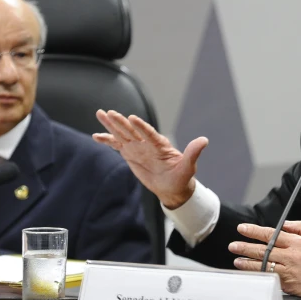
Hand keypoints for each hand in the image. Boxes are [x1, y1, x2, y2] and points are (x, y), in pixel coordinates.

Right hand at [93, 109, 208, 208]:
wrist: (173, 187)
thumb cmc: (182, 177)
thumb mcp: (188, 167)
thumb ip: (193, 153)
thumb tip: (204, 140)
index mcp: (160, 145)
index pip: (149, 133)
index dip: (141, 126)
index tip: (132, 118)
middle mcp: (147, 143)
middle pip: (132, 130)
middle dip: (120, 122)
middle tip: (110, 112)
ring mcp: (137, 147)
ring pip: (122, 134)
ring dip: (111, 125)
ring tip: (100, 113)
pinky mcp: (130, 154)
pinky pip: (117, 145)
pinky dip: (107, 141)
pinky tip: (96, 136)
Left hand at [228, 221, 300, 299]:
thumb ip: (299, 227)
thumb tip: (284, 224)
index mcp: (297, 242)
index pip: (270, 234)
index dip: (254, 231)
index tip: (242, 228)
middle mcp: (292, 256)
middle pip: (263, 250)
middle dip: (245, 247)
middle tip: (233, 245)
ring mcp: (290, 271)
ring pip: (264, 265)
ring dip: (248, 263)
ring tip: (237, 261)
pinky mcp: (290, 284)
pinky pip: (270, 278)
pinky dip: (260, 275)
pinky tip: (252, 273)